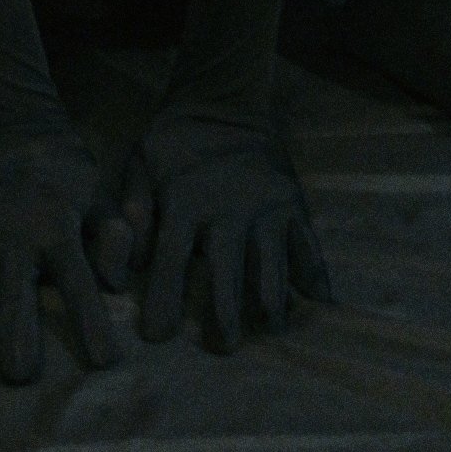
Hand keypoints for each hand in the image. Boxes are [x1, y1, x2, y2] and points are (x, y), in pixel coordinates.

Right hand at [0, 119, 135, 382]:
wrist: (9, 123)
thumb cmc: (62, 171)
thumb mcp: (97, 195)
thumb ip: (114, 235)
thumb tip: (119, 284)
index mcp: (57, 228)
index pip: (79, 284)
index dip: (92, 325)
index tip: (105, 365)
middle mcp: (13, 238)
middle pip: (14, 302)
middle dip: (18, 346)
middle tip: (22, 378)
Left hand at [120, 106, 333, 349]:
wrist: (223, 101)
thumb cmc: (173, 143)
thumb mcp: (138, 163)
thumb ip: (131, 208)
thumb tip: (132, 258)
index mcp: (183, 201)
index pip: (169, 260)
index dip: (163, 301)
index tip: (156, 338)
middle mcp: (227, 209)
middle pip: (227, 272)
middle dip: (224, 315)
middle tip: (222, 350)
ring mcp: (265, 207)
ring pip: (271, 265)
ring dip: (270, 302)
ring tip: (268, 329)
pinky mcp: (292, 202)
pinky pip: (308, 245)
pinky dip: (315, 275)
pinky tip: (320, 303)